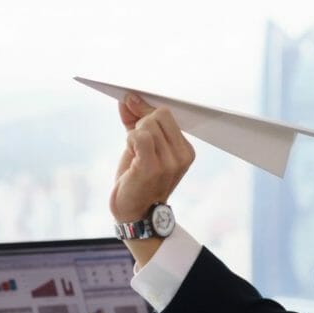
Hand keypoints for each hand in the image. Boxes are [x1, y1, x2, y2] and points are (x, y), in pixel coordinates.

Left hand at [110, 94, 194, 223]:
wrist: (134, 214)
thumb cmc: (137, 180)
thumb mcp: (139, 146)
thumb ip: (135, 119)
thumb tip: (127, 97)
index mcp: (186, 150)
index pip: (166, 112)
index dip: (145, 113)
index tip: (135, 123)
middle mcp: (182, 156)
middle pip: (158, 114)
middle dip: (141, 125)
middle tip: (137, 148)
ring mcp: (169, 163)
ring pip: (147, 124)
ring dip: (133, 137)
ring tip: (136, 157)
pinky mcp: (153, 167)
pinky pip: (139, 136)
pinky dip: (130, 142)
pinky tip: (132, 158)